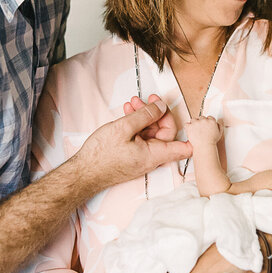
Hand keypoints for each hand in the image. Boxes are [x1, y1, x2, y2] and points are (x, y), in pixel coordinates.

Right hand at [71, 98, 190, 190]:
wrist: (82, 173)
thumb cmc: (101, 155)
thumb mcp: (124, 128)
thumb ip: (145, 115)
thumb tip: (161, 107)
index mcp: (154, 154)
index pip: (184, 148)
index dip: (188, 132)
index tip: (182, 115)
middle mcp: (151, 158)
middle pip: (164, 133)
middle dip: (156, 113)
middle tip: (147, 99)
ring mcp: (141, 158)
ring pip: (150, 133)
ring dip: (144, 116)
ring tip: (132, 103)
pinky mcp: (132, 156)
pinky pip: (140, 138)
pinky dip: (136, 124)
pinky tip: (127, 112)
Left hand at [185, 115, 220, 145]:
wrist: (204, 146)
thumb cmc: (211, 141)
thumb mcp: (220, 133)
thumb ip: (220, 126)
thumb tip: (219, 122)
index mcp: (211, 121)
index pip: (209, 117)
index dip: (207, 122)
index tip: (205, 126)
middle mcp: (204, 120)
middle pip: (201, 118)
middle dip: (200, 123)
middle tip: (200, 129)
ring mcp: (196, 123)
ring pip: (193, 120)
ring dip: (194, 124)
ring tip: (195, 130)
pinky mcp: (190, 126)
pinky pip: (186, 124)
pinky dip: (187, 127)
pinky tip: (190, 131)